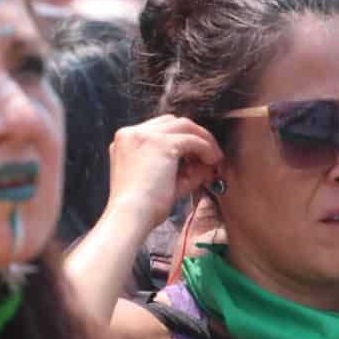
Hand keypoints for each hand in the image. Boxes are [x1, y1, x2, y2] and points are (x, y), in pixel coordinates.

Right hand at [104, 115, 222, 233]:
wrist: (130, 217)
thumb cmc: (142, 207)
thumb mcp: (162, 181)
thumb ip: (184, 170)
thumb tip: (207, 163)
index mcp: (125, 141)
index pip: (158, 129)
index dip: (179, 139)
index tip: (194, 156)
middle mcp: (131, 133)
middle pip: (171, 122)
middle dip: (192, 135)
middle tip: (208, 154)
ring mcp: (144, 135)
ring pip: (184, 125)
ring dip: (202, 139)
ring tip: (214, 158)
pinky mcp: (160, 144)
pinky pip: (192, 139)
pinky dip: (206, 148)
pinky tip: (213, 161)